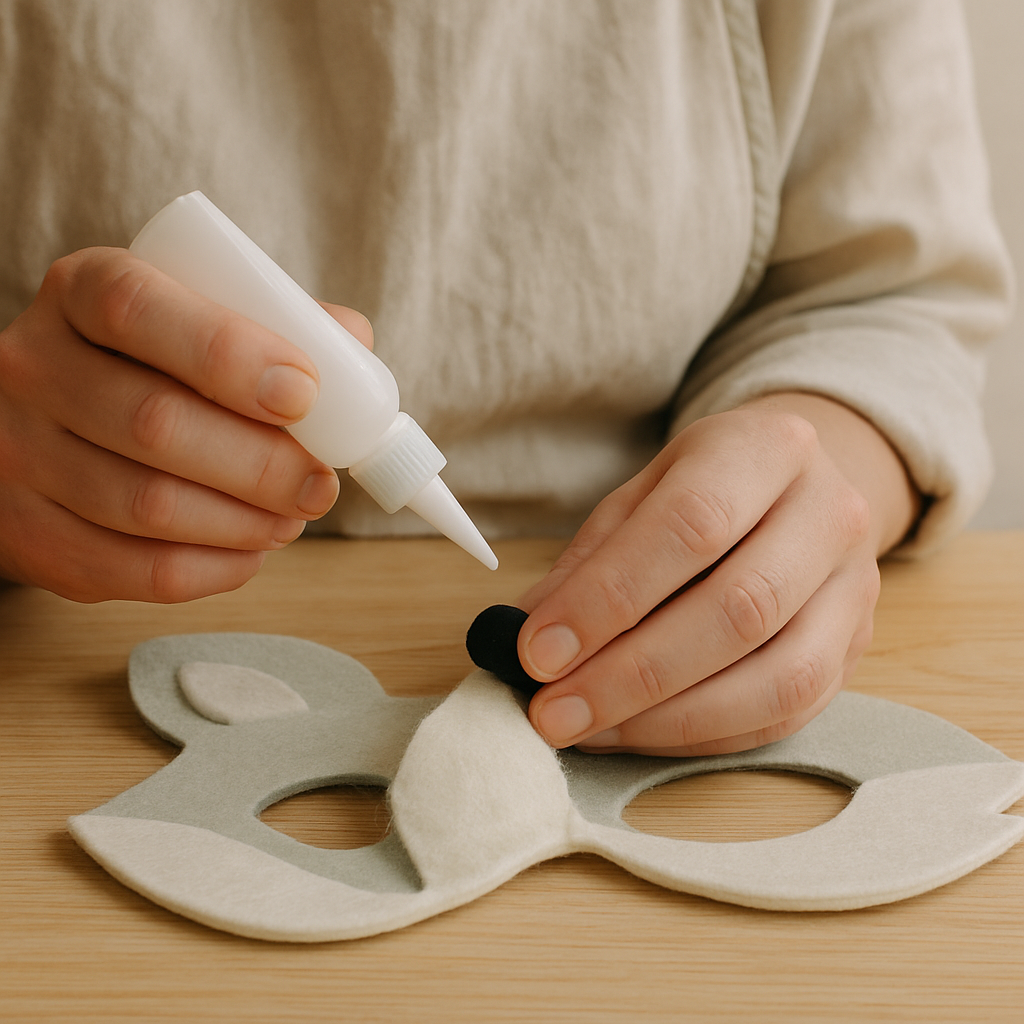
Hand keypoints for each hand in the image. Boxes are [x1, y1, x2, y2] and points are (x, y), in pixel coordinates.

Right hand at [0, 247, 371, 601]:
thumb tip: (353, 348)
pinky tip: (251, 548)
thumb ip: (280, 320)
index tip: (303, 394)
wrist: (58, 428)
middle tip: (320, 483)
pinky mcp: (29, 535)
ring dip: (247, 522)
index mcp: (80, 292)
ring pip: (148, 506)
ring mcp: (17, 455)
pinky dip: (217, 567)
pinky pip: (138, 570)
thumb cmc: (156, 366)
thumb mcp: (201, 316)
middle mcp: (32, 367)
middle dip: (262, 463)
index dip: (229, 354)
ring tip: (293, 516)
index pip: (138, 308)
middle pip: (153, 421)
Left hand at [516, 393, 919, 754]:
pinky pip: (786, 715)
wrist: (799, 489)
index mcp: (768, 449)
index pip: (691, 525)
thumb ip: (590, 561)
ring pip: (777, 678)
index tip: (538, 652)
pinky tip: (639, 732)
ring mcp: (855, 588)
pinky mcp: (855, 650)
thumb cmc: (706, 489)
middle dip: (633, 674)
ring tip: (590, 731)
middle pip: (739, 609)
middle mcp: (830, 514)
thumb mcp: (641, 495)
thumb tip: (524, 635)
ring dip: (670, 720)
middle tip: (554, 711)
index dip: (609, 597)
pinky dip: (704, 737)